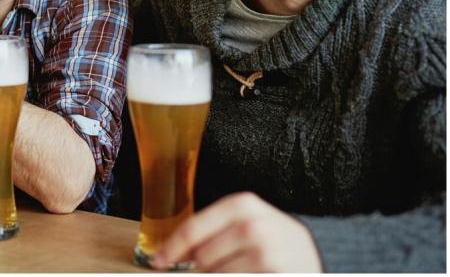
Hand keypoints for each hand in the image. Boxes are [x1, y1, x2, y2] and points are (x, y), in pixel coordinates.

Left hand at [152, 192, 322, 271]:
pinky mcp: (275, 274)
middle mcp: (253, 226)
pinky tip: (249, 273)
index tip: (158, 262)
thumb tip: (169, 253)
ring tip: (240, 269)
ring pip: (216, 274)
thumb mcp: (244, 221)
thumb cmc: (272, 237)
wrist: (317, 251)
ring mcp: (266, 254)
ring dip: (220, 275)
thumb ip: (210, 231)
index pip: (193, 229)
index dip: (171, 249)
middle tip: (221, 264)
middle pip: (202, 257)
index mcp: (241, 205)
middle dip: (202, 267)